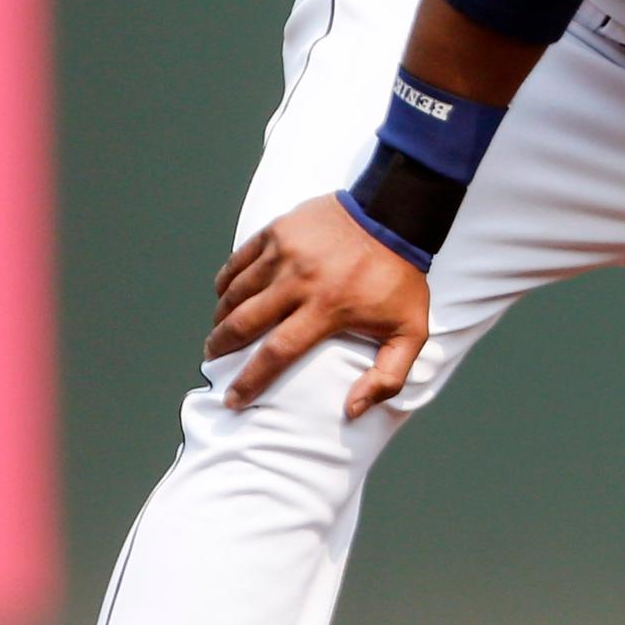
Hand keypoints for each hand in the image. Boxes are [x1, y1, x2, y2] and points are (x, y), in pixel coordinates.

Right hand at [207, 194, 431, 418]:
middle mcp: (299, 280)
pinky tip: (225, 297)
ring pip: (235, 292)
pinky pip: (237, 262)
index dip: (250, 381)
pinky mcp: (277, 231)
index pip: (276, 353)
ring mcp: (284, 252)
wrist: (396, 214)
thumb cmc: (402, 278)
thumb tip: (353, 410)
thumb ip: (388, 376)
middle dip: (221, 347)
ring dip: (221, 317)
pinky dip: (226, 283)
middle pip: (243, 322)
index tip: (233, 399)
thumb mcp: (411, 331)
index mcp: (328, 307)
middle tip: (213, 360)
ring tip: (220, 332)